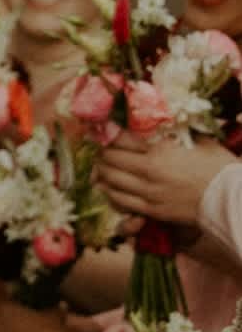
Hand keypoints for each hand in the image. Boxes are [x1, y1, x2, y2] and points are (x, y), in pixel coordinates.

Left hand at [97, 133, 233, 224]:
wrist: (230, 198)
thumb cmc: (219, 167)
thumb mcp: (200, 141)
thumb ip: (178, 132)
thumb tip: (165, 121)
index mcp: (160, 149)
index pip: (121, 139)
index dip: (110, 134)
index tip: (105, 132)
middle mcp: (149, 169)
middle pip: (110, 158)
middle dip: (103, 152)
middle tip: (102, 149)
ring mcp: (148, 191)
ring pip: (110, 180)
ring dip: (102, 171)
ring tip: (102, 167)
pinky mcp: (150, 209)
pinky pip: (119, 200)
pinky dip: (110, 191)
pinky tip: (109, 186)